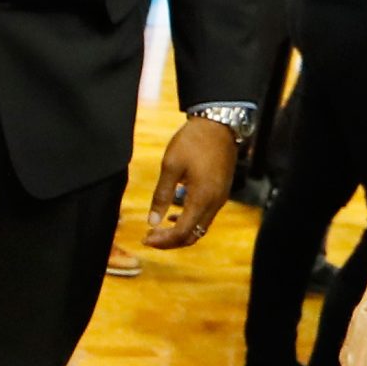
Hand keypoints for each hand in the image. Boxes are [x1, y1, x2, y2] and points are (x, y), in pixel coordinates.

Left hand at [142, 115, 237, 249]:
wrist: (219, 123)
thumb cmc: (193, 141)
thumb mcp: (171, 166)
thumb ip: (162, 196)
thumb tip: (151, 221)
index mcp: (202, 198)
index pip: (182, 232)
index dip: (163, 241)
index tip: (145, 239)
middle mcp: (215, 203)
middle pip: (193, 236)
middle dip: (170, 242)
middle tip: (150, 238)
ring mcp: (220, 199)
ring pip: (200, 228)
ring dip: (180, 233)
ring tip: (159, 230)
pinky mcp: (221, 193)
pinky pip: (206, 217)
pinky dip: (190, 223)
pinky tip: (174, 216)